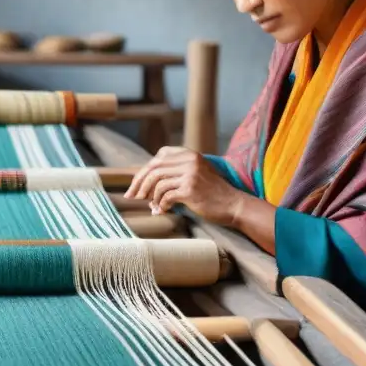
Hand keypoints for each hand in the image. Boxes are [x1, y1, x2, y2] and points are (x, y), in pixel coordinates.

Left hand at [124, 147, 240, 225]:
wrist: (233, 205)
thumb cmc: (212, 193)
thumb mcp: (196, 174)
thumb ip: (176, 172)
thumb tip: (146, 183)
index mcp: (189, 154)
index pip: (159, 157)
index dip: (144, 170)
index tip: (136, 184)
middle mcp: (189, 161)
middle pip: (154, 169)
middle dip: (139, 183)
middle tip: (132, 196)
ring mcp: (190, 175)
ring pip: (158, 183)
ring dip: (151, 197)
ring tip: (152, 206)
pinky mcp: (190, 190)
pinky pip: (166, 197)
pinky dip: (161, 206)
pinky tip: (162, 211)